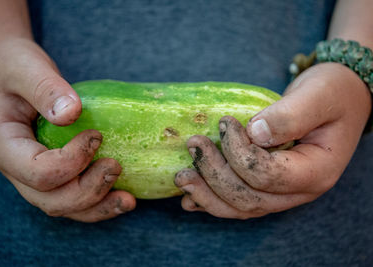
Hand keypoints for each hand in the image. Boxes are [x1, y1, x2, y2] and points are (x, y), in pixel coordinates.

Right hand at [0, 37, 135, 221]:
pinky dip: (97, 201)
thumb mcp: (24, 68)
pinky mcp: (52, 169)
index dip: (71, 161)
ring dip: (97, 207)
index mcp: (4, 146)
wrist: (3, 68)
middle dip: (88, 191)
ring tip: (128, 201)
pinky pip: (72, 195)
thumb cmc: (11, 65)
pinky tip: (122, 195)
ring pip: (63, 205)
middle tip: (116, 166)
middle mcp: (17, 167)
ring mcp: (33, 172)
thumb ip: (45, 88)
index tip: (97, 136)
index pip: (37, 171)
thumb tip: (71, 113)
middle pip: (51, 199)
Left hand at [174, 63, 371, 218]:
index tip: (225, 123)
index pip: (267, 175)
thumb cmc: (331, 94)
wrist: (337, 101)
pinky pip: (238, 203)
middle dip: (214, 174)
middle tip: (193, 144)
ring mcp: (282, 193)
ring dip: (207, 194)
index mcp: (315, 171)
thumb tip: (254, 133)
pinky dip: (212, 201)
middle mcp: (298, 190)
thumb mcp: (318, 96)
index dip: (239, 153)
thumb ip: (289, 115)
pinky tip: (189, 197)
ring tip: (181, 177)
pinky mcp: (267, 186)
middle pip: (249, 197)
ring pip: (240, 207)